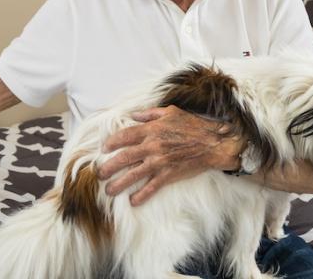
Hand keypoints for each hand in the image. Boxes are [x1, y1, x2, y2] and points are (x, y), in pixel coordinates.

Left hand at [97, 105, 243, 205]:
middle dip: (109, 167)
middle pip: (124, 158)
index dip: (111, 143)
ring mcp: (159, 162)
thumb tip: (134, 115)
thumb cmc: (192, 125)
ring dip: (119, 184)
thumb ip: (149, 114)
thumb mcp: (170, 112)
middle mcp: (152, 146)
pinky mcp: (168, 175)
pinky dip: (141, 195)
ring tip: (109, 191)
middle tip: (99, 173)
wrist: (213, 143)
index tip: (104, 149)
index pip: (124, 136)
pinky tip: (133, 201)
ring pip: (134, 175)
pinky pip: (151, 187)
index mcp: (151, 130)